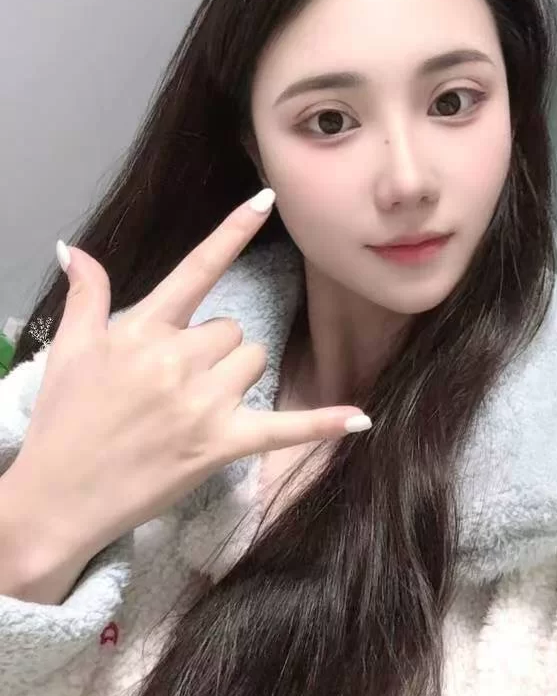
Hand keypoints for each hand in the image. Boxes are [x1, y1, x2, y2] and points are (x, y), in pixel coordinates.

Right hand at [8, 192, 371, 562]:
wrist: (57, 497)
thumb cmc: (64, 422)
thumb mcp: (70, 350)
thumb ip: (86, 295)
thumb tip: (73, 248)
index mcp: (143, 330)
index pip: (197, 268)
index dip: (233, 231)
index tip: (266, 198)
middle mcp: (177, 360)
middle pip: (232, 328)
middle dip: (212, 349)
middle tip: (174, 383)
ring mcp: (202, 403)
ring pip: (253, 362)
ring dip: (235, 378)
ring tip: (191, 408)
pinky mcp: (221, 444)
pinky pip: (285, 427)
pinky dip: (322, 423)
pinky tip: (359, 417)